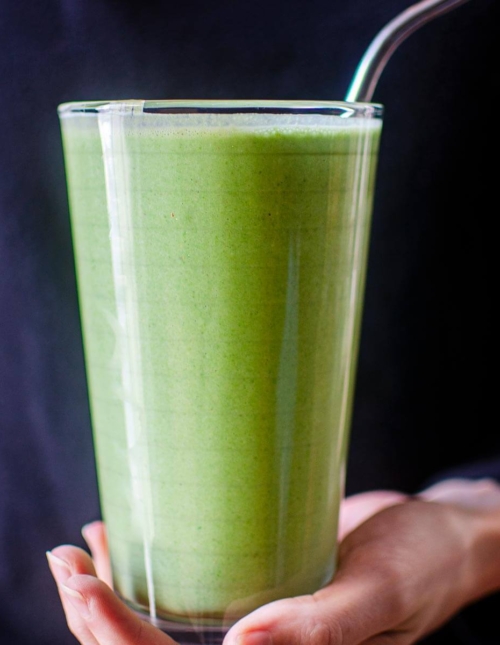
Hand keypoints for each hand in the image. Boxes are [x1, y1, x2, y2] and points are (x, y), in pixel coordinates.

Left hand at [47, 478, 499, 644]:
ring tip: (79, 551)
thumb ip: (319, 628)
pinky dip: (146, 563)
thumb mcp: (380, 593)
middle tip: (65, 562)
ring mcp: (253, 617)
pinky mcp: (254, 579)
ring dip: (112, 589)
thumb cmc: (423, 566)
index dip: (119, 639)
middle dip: (98, 612)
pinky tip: (120, 539)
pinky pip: (189, 582)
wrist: (439, 535)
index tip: (84, 586)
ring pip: (163, 619)